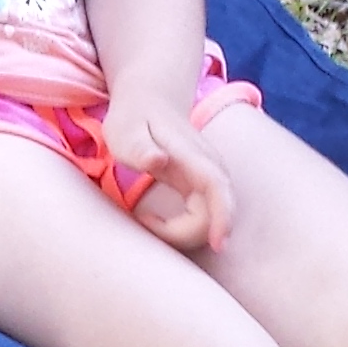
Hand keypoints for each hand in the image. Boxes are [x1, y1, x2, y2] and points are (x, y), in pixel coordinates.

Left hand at [101, 97, 234, 254]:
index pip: (217, 188)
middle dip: (186, 232)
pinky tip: (158, 221)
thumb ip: (140, 147)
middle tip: (145, 220)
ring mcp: (210, 178)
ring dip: (183, 231)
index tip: (218, 244)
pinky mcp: (204, 187)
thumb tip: (158, 161)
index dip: (222, 217)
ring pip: (212, 218)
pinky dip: (184, 227)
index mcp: (193, 155)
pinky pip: (204, 216)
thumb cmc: (133, 118)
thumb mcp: (125, 131)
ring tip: (148, 219)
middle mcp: (211, 168)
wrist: (149, 102)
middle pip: (217, 213)